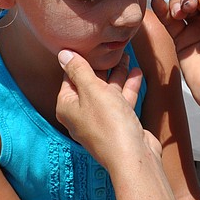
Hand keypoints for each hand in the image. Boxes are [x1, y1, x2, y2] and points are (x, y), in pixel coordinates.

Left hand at [56, 50, 161, 170]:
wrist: (133, 156)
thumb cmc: (109, 124)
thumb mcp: (92, 90)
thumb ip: (79, 69)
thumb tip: (63, 53)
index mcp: (67, 106)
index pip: (70, 76)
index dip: (81, 59)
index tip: (90, 43)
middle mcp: (81, 114)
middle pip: (89, 83)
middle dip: (102, 65)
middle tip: (111, 47)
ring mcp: (101, 120)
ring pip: (107, 91)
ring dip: (117, 74)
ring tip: (126, 55)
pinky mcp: (118, 124)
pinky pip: (121, 101)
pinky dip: (128, 87)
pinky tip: (136, 73)